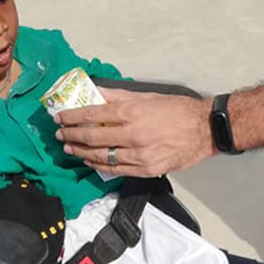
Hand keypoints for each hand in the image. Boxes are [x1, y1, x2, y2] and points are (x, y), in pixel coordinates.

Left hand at [54, 87, 214, 177]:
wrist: (204, 130)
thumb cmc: (178, 110)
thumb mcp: (148, 97)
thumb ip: (119, 97)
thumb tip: (97, 93)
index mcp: (132, 113)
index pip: (93, 115)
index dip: (72, 117)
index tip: (60, 117)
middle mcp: (133, 135)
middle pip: (92, 137)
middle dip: (71, 135)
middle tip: (60, 134)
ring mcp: (139, 155)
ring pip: (101, 156)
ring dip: (81, 152)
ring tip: (69, 148)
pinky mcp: (146, 170)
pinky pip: (116, 169)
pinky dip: (99, 165)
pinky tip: (90, 161)